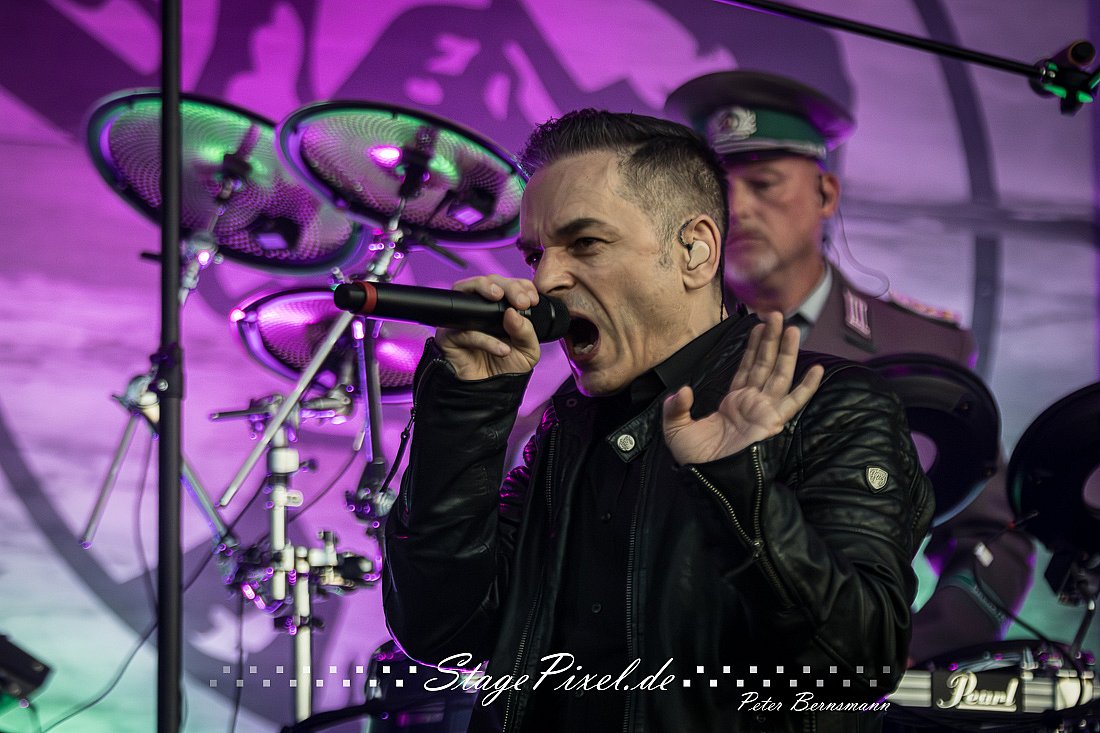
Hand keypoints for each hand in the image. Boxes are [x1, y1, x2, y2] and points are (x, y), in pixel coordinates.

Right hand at [436, 275, 541, 380]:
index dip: (520, 286)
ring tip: (509, 309)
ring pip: (466, 291)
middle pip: (487, 282)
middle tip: (522, 302)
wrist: (486, 394)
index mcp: (499, 309)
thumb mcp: (527, 351)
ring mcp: (461, 319)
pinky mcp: (447, 335)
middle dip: (508, 286)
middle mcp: (479, 309)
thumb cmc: (504, 369)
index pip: (507, 285)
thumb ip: (526, 332)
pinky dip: (486, 340)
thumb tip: (514, 313)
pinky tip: (502, 350)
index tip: (532, 299)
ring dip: (487, 290)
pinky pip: (465, 331)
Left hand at [662, 312, 823, 464]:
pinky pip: (792, 402)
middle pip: (765, 364)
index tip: (759, 325)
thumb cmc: (695, 458)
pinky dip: (806, 387)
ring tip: (793, 329)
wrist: (707, 478)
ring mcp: (764, 410)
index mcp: (733, 401)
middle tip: (777, 314)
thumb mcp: (676, 428)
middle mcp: (751, 402)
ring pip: (778, 375)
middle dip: (772, 340)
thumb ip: (677, 407)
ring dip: (787, 352)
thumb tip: (683, 391)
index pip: (746, 367)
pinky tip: (816, 370)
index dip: (754, 346)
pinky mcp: (771, 422)